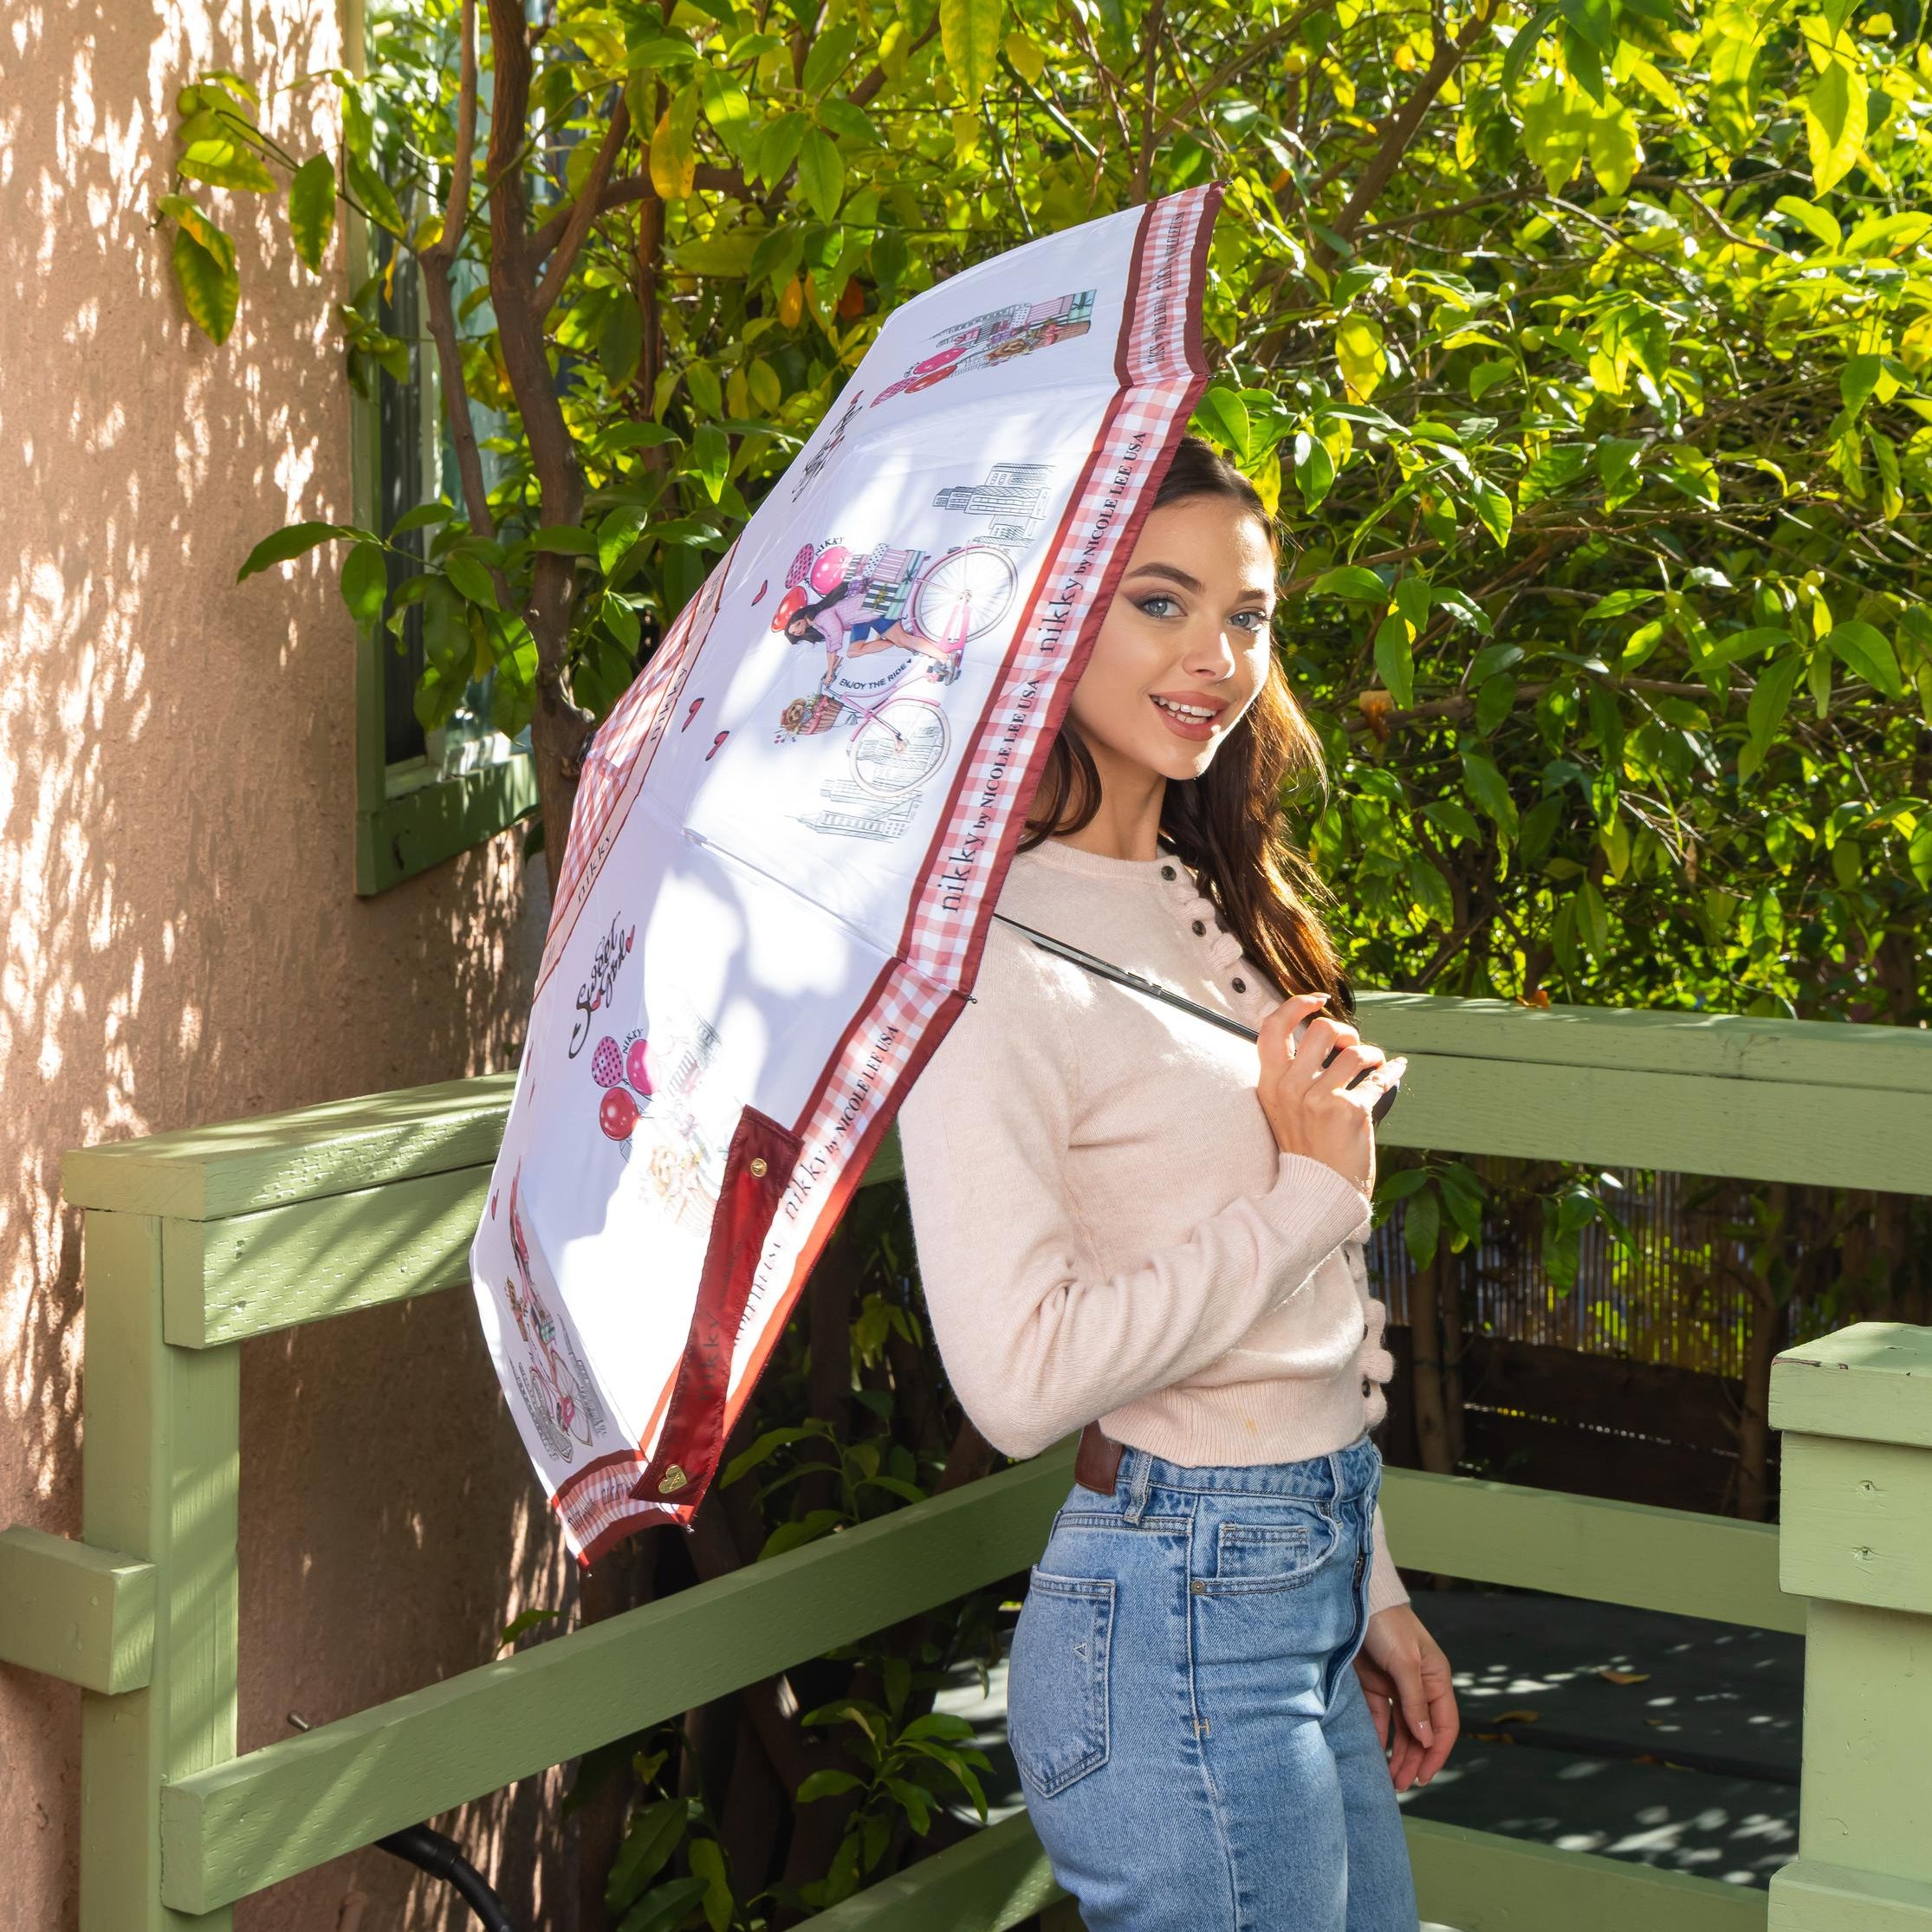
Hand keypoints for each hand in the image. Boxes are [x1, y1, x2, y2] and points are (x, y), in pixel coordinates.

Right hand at [1254, 993, 1397, 1196]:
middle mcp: (1291, 1087)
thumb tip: (1321, 1034)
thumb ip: (1291, 1075)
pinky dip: (1392, 1071)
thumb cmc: (1305, 1149)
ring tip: (1373, 1061)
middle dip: (1344, 1031)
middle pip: (1321, 1030)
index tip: (1317, 1000)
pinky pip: (1378, 1078)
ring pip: (1354, 1051)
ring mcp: (1320, 1098)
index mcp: (1270, 1084)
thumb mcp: (1282, 1109)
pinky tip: (1396, 1069)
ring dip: (1370, 1052)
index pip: (1272, 1028)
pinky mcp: (1349, 1111)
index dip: (1295, 1005)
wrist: (1319, 1192)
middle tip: (1351, 1045)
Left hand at [1354, 1604, 1457, 1790]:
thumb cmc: (1387, 1624)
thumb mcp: (1405, 1662)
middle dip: (1414, 1760)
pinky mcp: (1373, 1684)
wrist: (1354, 1600)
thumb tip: (1427, 1739)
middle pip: (1421, 1732)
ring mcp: (1395, 1686)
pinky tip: (1374, 1755)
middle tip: (1401, 1786)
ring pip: (1401, 1729)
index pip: (1444, 1724)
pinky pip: (1379, 1718)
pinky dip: (1379, 1737)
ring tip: (1389, 1780)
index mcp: (1435, 1679)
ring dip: (1398, 1754)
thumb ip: (1415, 1701)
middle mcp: (1418, 1686)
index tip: (1424, 1777)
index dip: (1437, 1753)